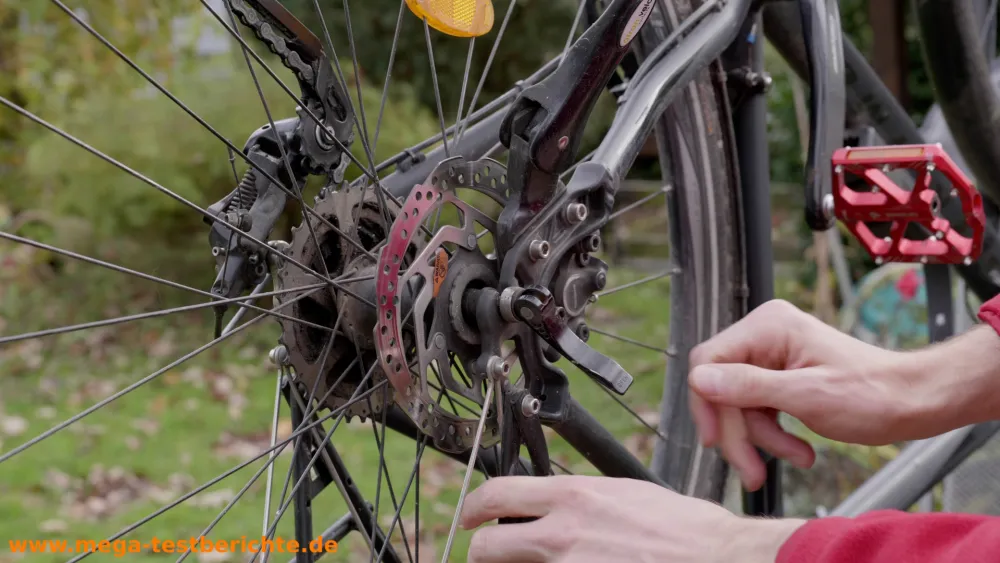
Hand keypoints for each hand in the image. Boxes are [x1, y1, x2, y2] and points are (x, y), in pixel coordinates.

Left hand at [461, 475, 802, 562]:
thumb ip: (585, 500)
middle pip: (487, 545)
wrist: (719, 558)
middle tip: (485, 554)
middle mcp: (563, 533)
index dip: (474, 507)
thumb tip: (564, 508)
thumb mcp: (628, 494)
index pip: (499, 494)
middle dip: (480, 552)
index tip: (471, 516)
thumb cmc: (686, 530)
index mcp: (574, 497)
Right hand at [687, 299, 971, 490]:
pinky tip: (798, 451)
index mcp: (767, 326)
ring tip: (796, 457)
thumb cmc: (873, 394)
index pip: (709, 361)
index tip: (715, 441)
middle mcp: (764, 334)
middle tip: (752, 470)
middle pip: (722, 388)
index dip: (707, 404)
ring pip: (738, 403)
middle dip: (739, 432)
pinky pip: (757, 407)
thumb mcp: (806, 395)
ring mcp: (771, 354)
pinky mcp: (779, 375)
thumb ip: (748, 386)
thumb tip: (699, 378)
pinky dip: (772, 434)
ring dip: (761, 438)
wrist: (914, 402)